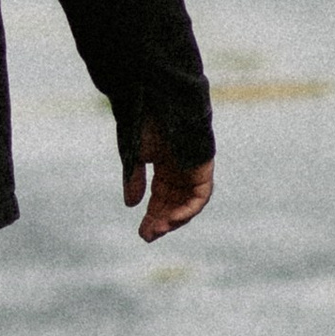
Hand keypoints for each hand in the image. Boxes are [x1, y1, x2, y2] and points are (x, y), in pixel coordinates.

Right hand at [125, 120, 211, 243]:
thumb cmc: (145, 122)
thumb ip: (134, 179)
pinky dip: (188, 209)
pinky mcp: (204, 168)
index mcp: (164, 167)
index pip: (160, 198)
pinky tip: (172, 218)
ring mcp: (193, 170)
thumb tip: (131, 205)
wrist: (158, 99)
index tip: (142, 232)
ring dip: (174, 219)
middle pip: (174, 204)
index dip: (152, 216)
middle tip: (147, 236)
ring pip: (187, 204)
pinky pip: (200, 196)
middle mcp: (180, 171)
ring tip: (157, 230)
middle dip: (161, 221)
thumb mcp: (135, 155)